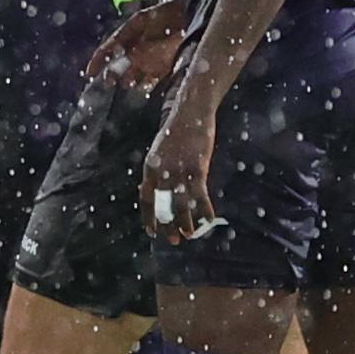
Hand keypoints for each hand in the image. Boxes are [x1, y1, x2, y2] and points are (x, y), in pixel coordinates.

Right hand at [87, 0, 190, 91]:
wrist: (197, 13)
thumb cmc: (171, 14)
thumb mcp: (147, 20)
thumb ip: (134, 37)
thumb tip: (122, 53)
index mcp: (132, 29)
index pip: (111, 45)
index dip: (100, 59)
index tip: (90, 72)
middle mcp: (139, 45)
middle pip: (121, 63)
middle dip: (113, 73)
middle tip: (109, 82)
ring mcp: (152, 56)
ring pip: (135, 73)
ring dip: (129, 80)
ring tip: (128, 83)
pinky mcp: (165, 65)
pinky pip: (152, 78)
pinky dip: (147, 84)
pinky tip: (144, 86)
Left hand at [141, 100, 217, 244]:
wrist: (190, 112)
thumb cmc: (177, 131)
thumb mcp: (160, 151)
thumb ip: (158, 170)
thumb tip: (158, 189)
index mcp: (150, 168)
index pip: (146, 199)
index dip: (149, 217)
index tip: (152, 232)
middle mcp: (162, 172)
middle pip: (163, 206)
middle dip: (168, 225)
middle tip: (173, 241)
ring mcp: (179, 172)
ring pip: (181, 205)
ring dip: (185, 223)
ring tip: (189, 235)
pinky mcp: (197, 169)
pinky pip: (200, 196)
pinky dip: (204, 210)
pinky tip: (208, 220)